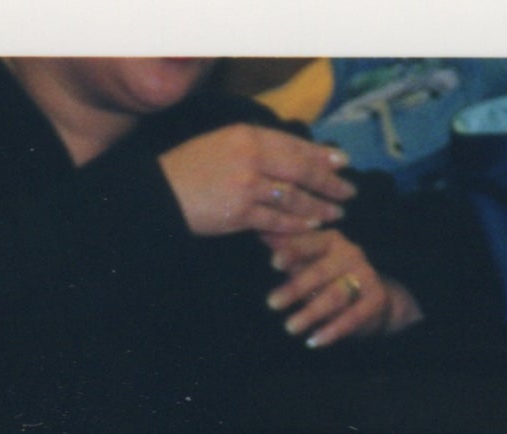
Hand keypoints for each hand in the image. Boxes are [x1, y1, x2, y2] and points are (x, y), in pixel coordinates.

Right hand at [161, 123, 351, 236]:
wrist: (158, 194)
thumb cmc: (187, 169)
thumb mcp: (221, 144)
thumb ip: (253, 146)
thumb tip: (288, 154)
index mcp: (247, 135)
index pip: (294, 144)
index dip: (321, 154)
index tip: (342, 161)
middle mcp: (251, 157)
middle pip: (301, 169)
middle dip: (329, 182)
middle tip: (349, 191)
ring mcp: (246, 186)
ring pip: (293, 197)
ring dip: (318, 207)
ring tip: (335, 213)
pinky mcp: (239, 214)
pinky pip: (276, 220)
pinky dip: (296, 224)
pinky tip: (311, 226)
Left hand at [266, 230, 419, 346]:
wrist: (375, 298)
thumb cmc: (330, 276)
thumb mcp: (310, 260)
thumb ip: (286, 248)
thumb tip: (259, 230)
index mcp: (331, 241)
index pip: (309, 244)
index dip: (292, 253)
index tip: (273, 263)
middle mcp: (351, 255)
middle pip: (320, 272)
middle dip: (295, 288)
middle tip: (272, 303)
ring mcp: (365, 277)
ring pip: (335, 296)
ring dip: (311, 313)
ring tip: (289, 328)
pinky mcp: (375, 300)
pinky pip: (351, 318)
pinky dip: (331, 332)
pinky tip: (312, 342)